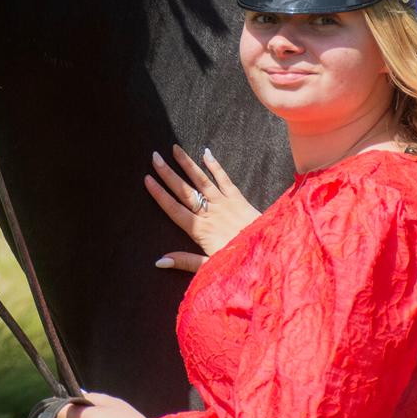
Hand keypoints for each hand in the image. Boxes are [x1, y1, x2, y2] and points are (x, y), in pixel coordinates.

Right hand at [146, 144, 260, 273]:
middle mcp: (211, 213)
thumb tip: (159, 260)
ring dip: (188, 164)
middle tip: (155, 157)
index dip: (160, 194)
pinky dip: (215, 166)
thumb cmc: (240, 265)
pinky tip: (206, 153)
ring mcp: (225, 203)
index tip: (147, 179)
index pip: (174, 209)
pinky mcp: (239, 199)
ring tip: (175, 149)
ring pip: (202, 180)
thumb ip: (185, 262)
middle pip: (185, 191)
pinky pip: (225, 180)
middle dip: (168, 174)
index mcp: (201, 230)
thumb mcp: (210, 268)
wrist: (269, 254)